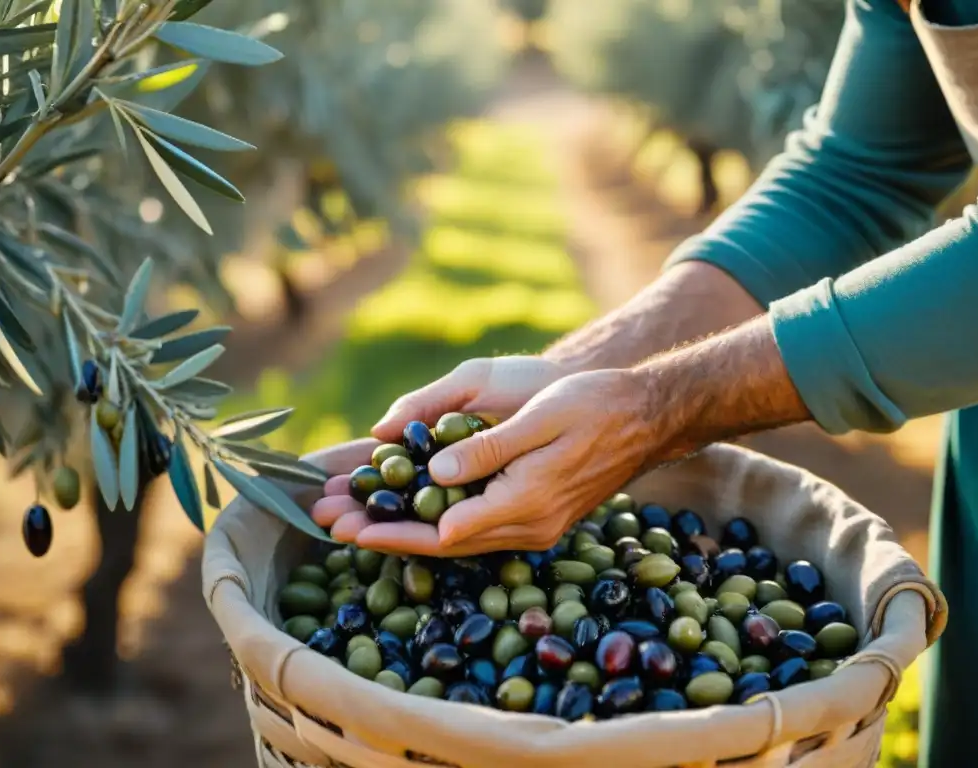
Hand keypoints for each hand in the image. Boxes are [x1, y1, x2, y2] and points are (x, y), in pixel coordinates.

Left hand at [345, 368, 658, 555]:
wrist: (644, 418)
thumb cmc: (593, 406)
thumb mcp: (539, 417)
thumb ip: (488, 449)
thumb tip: (434, 473)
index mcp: (525, 502)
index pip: (443, 531)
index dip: (392, 530)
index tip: (348, 525)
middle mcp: (528, 526)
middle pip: (443, 543)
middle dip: (386, 536)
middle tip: (333, 528)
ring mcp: (535, 527)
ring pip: (458, 540)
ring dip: (408, 532)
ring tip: (359, 522)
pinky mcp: (538, 518)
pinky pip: (478, 530)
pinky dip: (439, 523)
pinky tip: (412, 513)